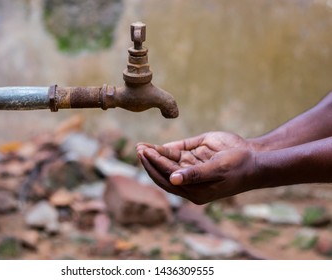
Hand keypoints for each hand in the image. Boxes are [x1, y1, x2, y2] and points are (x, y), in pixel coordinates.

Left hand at [136, 132, 257, 203]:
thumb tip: (173, 179)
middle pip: (164, 173)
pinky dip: (165, 150)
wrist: (255, 159)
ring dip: (155, 155)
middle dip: (151, 161)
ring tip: (141, 146)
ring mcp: (192, 170)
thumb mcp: (218, 169)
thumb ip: (196, 174)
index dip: (155, 166)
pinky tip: (155, 147)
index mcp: (195, 191)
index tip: (145, 153)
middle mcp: (191, 182)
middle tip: (138, 149)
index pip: (168, 179)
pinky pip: (177, 154)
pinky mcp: (196, 158)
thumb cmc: (239, 166)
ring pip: (169, 163)